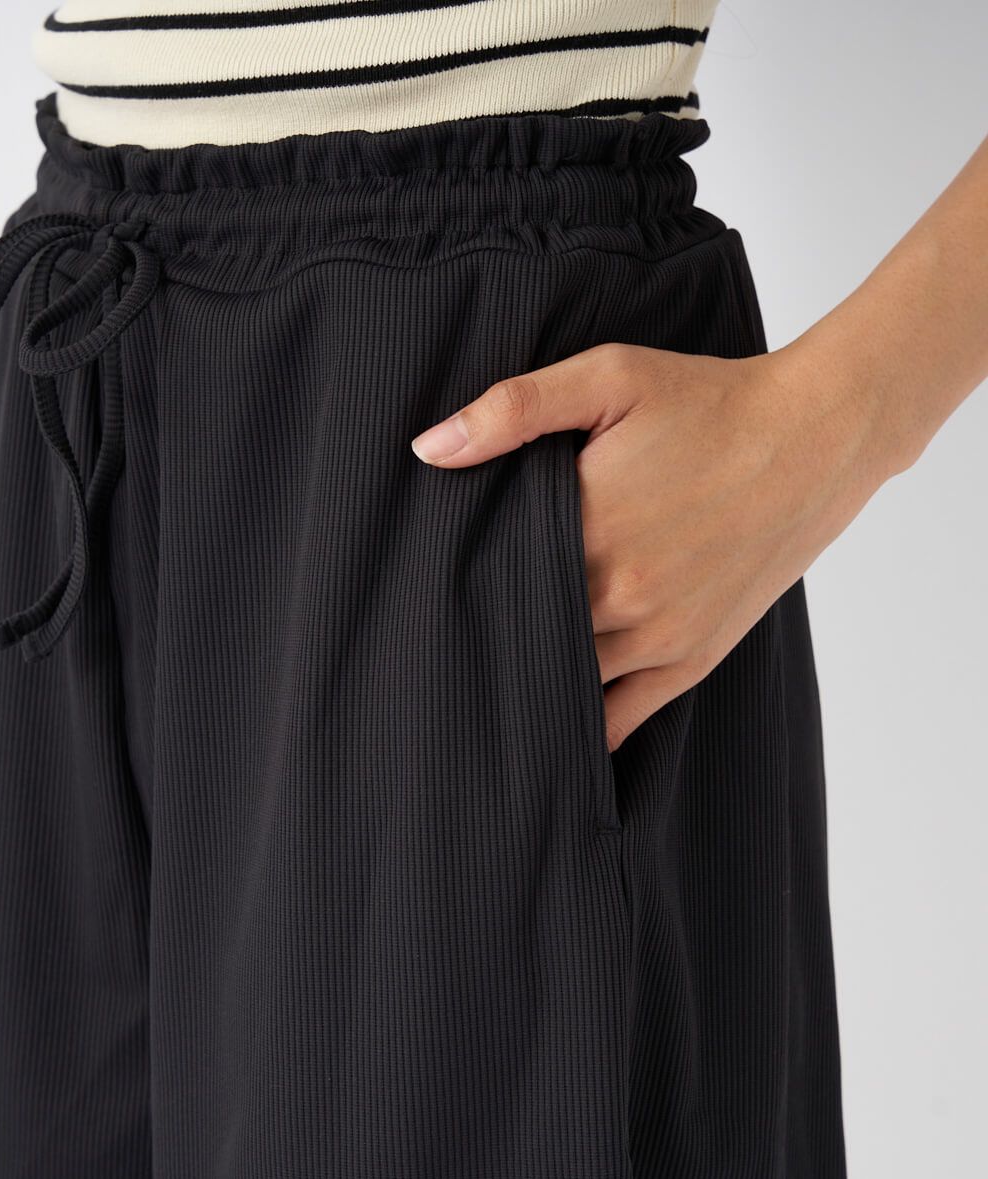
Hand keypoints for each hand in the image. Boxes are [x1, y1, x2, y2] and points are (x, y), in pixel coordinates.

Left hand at [410, 340, 892, 750]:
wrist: (816, 436)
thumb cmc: (709, 403)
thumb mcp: (608, 377)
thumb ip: (513, 410)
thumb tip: (428, 450)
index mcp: (587, 529)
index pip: (490, 580)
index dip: (457, 585)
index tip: (428, 587)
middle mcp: (619, 596)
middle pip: (522, 637)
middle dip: (487, 635)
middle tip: (438, 645)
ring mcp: (659, 637)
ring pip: (565, 683)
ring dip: (529, 679)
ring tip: (485, 682)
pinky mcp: (693, 657)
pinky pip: (622, 719)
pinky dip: (583, 729)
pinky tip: (550, 733)